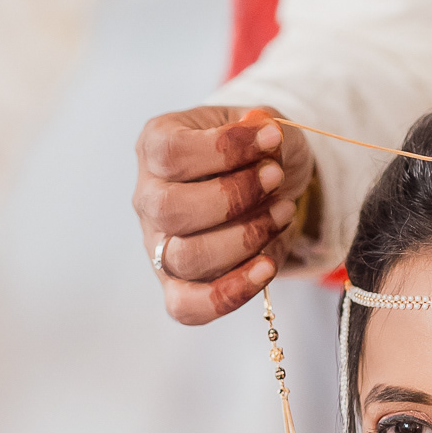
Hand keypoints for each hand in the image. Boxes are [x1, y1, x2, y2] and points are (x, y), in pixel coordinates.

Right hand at [133, 105, 315, 324]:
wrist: (267, 183)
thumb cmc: (256, 151)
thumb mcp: (263, 125)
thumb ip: (263, 127)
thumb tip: (263, 130)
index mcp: (156, 145)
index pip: (170, 154)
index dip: (223, 148)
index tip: (271, 138)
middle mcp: (148, 197)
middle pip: (170, 210)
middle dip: (234, 197)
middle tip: (276, 178)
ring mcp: (158, 244)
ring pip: (185, 258)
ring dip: (244, 238)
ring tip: (282, 212)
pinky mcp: (177, 284)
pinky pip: (189, 307)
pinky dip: (231, 293)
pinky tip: (267, 267)